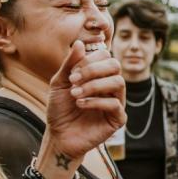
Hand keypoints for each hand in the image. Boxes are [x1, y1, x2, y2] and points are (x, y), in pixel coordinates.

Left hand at [44, 41, 125, 162]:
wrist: (59, 135)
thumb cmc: (60, 108)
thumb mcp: (60, 82)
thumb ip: (70, 64)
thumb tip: (80, 43)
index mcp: (100, 75)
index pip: (105, 56)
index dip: (88, 60)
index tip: (71, 74)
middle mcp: (110, 87)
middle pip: (115, 65)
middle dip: (93, 70)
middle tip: (74, 80)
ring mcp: (116, 102)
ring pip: (118, 82)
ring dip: (94, 85)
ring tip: (76, 94)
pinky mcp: (118, 119)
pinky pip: (115, 104)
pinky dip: (96, 102)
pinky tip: (80, 105)